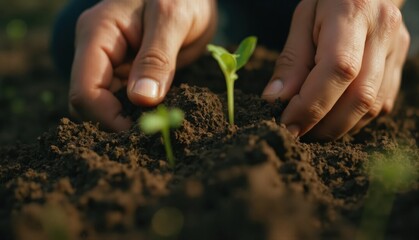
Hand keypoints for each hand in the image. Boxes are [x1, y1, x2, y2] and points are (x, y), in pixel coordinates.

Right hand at [69, 0, 216, 130]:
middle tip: (152, 130)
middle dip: (116, 122)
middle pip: (90, 102)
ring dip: (128, 120)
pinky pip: (124, 101)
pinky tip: (158, 115)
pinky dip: (138, 113)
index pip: (85, 90)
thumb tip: (142, 99)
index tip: (140, 130)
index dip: (107, 117)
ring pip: (106, 105)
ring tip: (158, 124)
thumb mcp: (172, 19)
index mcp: (97, 33)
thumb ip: (157, 58)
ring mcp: (112, 63)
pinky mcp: (128, 73)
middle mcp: (97, 51)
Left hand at [262, 0, 409, 139]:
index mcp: (354, 11)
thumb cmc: (327, 1)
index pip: (338, 68)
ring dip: (336, 127)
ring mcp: (397, 50)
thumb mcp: (302, 19)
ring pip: (371, 107)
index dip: (311, 104)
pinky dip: (351, 119)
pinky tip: (330, 117)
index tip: (286, 123)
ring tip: (308, 129)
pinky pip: (379, 105)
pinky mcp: (399, 65)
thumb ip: (290, 60)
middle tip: (294, 134)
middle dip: (323, 125)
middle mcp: (384, 31)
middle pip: (359, 96)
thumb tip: (275, 101)